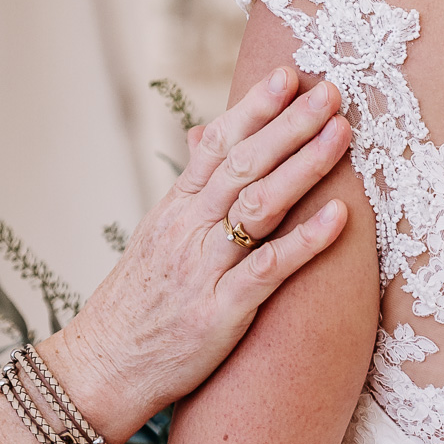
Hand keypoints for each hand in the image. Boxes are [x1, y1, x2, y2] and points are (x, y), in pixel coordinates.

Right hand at [43, 66, 350, 441]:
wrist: (102, 367)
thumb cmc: (134, 309)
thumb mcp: (154, 242)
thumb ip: (186, 193)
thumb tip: (203, 139)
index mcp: (172, 212)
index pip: (215, 147)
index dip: (254, 109)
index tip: (289, 76)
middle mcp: (187, 232)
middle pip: (243, 165)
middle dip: (290, 125)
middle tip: (331, 91)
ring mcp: (202, 271)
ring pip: (257, 206)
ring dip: (303, 167)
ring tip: (341, 134)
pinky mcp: (218, 313)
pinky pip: (266, 270)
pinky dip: (304, 242)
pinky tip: (338, 217)